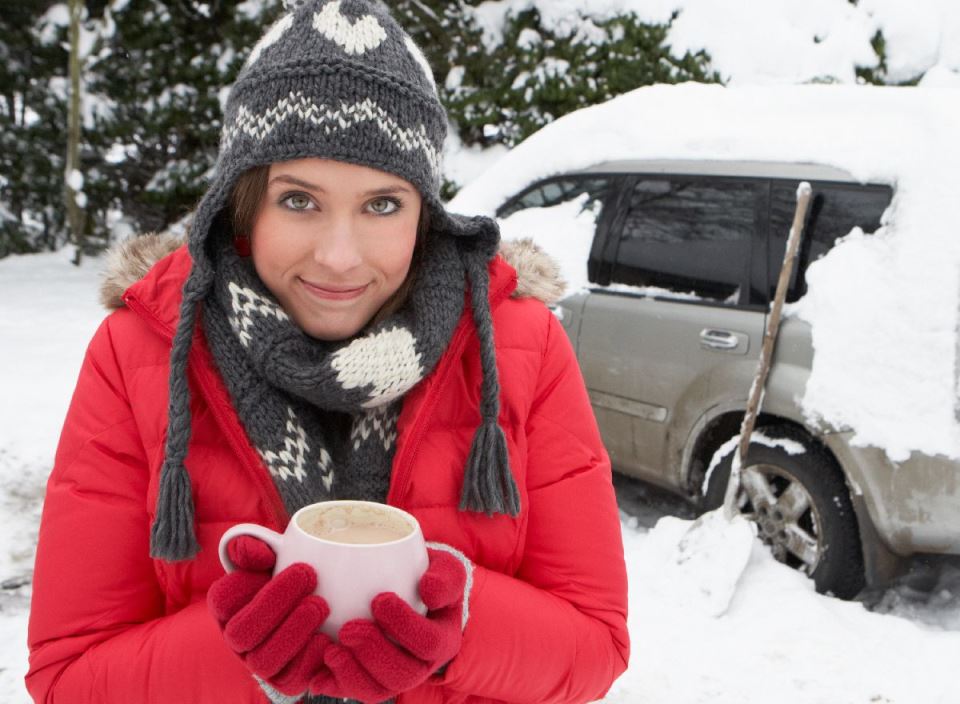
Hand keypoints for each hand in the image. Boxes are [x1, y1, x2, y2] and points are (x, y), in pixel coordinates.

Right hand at [208, 535, 332, 694]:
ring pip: (263, 659)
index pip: (222, 600)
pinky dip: (309, 659)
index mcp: (229, 608)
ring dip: (293, 631)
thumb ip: (256, 548)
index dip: (243, 582)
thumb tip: (248, 549)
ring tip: (321, 605)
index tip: (274, 558)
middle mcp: (238, 640)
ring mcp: (260, 662)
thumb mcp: (272, 557)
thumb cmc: (289, 577)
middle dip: (275, 602)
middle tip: (309, 575)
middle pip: (242, 632)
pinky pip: (291, 679)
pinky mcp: (286, 679)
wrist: (315, 604)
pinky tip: (327, 637)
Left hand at [309, 547, 467, 702]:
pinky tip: (318, 666)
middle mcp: (420, 666)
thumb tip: (428, 588)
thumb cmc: (428, 577)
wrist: (410, 589)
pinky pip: (350, 692)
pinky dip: (332, 683)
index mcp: (442, 641)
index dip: (405, 626)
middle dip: (373, 654)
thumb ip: (445, 577)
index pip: (429, 643)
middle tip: (348, 628)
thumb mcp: (446, 570)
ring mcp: (392, 677)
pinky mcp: (366, 681)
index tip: (380, 600)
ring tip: (332, 650)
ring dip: (352, 673)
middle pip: (402, 675)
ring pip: (375, 691)